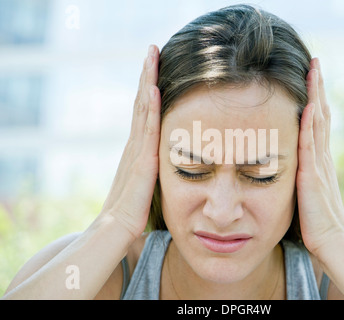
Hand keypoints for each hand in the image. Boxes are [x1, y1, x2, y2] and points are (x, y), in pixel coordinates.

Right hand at [101, 45, 160, 238]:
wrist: (117, 227)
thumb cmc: (132, 208)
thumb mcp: (146, 181)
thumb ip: (154, 167)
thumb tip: (166, 162)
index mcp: (138, 147)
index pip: (143, 110)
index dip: (149, 87)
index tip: (155, 66)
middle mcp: (135, 143)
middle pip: (140, 101)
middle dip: (147, 74)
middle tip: (152, 49)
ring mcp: (137, 149)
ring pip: (142, 108)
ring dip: (147, 81)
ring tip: (152, 56)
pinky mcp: (141, 160)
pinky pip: (146, 129)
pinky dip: (149, 107)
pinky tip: (153, 89)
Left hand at [296, 58, 343, 256]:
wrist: (332, 243)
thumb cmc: (316, 223)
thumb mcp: (307, 193)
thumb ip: (301, 177)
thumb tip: (288, 168)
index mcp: (319, 161)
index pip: (317, 123)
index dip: (315, 100)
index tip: (311, 78)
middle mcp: (322, 158)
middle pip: (320, 115)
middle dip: (317, 88)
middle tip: (315, 63)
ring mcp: (319, 165)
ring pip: (317, 122)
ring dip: (315, 96)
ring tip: (314, 71)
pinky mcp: (312, 176)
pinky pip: (310, 144)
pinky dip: (309, 123)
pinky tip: (307, 106)